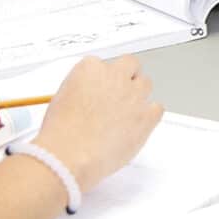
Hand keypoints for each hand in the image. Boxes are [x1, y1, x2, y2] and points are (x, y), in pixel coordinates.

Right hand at [29, 55, 162, 191]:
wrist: (71, 154)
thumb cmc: (61, 132)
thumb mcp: (60, 99)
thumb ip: (80, 90)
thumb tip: (86, 96)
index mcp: (91, 69)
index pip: (102, 64)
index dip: (101, 79)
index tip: (99, 89)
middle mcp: (115, 77)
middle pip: (130, 64)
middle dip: (125, 76)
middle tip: (119, 93)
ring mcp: (134, 95)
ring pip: (146, 83)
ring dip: (138, 93)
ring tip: (127, 110)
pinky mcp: (146, 116)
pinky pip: (158, 108)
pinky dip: (150, 114)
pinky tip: (140, 123)